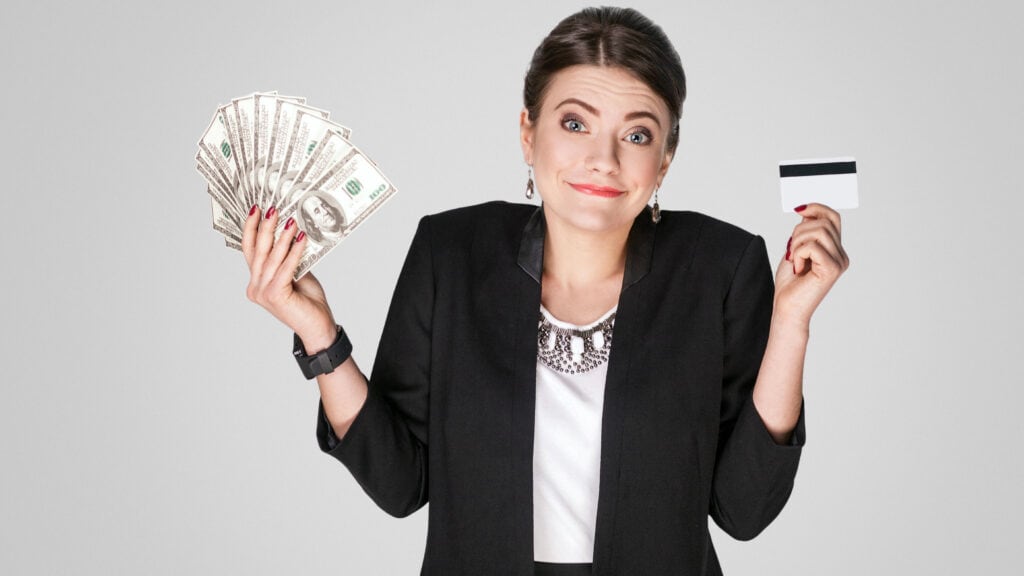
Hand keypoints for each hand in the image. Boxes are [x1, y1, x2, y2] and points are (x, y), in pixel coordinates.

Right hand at [241, 205, 336, 350]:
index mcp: (256, 282)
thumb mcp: (296, 274)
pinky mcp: (275, 295)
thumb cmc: (308, 302)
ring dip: (282, 237)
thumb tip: (290, 231)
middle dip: (265, 227)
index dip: (251, 229)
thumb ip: (288, 258)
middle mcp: (255, 287)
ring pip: (271, 258)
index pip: (250, 251)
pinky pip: (285, 267)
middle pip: (258, 251)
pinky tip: (302, 238)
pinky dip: (294, 251)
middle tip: (272, 208)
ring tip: (290, 220)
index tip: (255, 209)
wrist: (318, 326)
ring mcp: (263, 293)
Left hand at [774, 203, 849, 324]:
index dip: (817, 208)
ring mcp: (839, 262)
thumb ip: (804, 232)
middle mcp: (841, 255)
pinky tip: (798, 268)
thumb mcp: (795, 250)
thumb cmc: (790, 284)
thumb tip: (807, 211)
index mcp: (835, 250)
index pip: (833, 218)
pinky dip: (798, 253)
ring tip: (794, 259)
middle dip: (800, 230)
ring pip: (818, 231)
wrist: (787, 309)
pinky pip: (812, 246)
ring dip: (797, 242)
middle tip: (791, 250)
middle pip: (824, 222)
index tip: (799, 209)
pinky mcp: (832, 269)